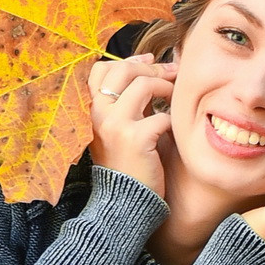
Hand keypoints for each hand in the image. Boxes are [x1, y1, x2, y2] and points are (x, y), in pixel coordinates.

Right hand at [88, 52, 174, 196]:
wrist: (124, 204)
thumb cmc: (126, 165)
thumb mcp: (115, 130)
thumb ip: (125, 103)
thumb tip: (149, 66)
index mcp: (90, 111)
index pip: (100, 69)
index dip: (128, 60)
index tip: (150, 62)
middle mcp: (98, 114)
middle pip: (123, 69)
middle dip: (152, 68)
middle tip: (172, 74)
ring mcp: (114, 126)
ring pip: (142, 84)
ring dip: (165, 87)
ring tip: (175, 96)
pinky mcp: (135, 139)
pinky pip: (161, 115)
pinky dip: (172, 120)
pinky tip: (173, 129)